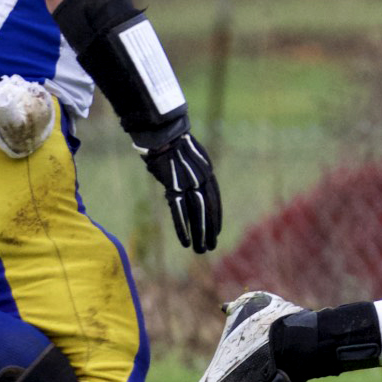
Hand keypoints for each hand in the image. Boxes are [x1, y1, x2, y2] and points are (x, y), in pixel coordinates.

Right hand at [140, 127, 221, 253]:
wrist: (164, 132)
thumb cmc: (171, 142)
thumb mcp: (188, 158)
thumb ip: (189, 174)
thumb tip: (182, 188)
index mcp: (206, 171)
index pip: (215, 198)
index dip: (216, 216)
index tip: (217, 230)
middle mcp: (201, 179)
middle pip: (208, 209)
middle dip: (209, 230)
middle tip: (211, 247)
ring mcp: (188, 183)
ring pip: (196, 214)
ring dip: (199, 234)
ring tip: (201, 250)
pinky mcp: (173, 187)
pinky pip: (179, 212)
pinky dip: (182, 228)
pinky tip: (185, 241)